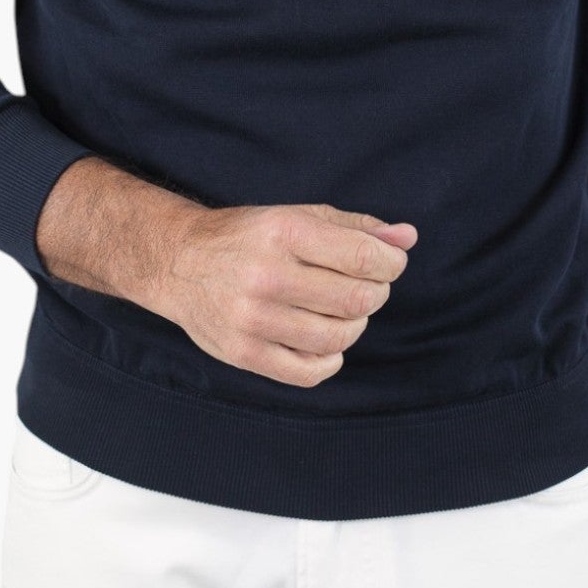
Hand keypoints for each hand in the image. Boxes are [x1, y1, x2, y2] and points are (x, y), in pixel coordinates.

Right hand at [143, 200, 417, 387]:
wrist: (180, 262)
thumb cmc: (249, 236)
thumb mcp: (299, 215)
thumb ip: (356, 227)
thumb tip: (408, 238)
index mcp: (285, 232)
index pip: (364, 258)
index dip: (390, 265)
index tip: (388, 265)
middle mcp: (267, 275)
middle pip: (356, 300)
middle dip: (375, 294)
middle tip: (365, 287)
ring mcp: (254, 318)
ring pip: (338, 337)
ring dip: (355, 325)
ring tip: (344, 311)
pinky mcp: (244, 353)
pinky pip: (309, 371)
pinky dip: (330, 359)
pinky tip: (325, 341)